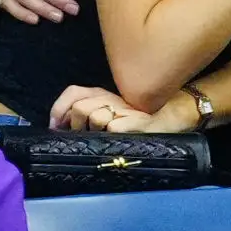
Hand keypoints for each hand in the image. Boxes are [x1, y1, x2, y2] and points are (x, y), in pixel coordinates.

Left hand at [50, 85, 197, 132]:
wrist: (174, 117)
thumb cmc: (141, 121)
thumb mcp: (112, 115)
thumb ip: (90, 115)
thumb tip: (60, 126)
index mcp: (104, 94)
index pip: (74, 92)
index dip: (60, 108)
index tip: (56, 126)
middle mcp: (112, 97)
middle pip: (81, 108)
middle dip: (78, 126)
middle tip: (86, 136)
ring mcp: (125, 109)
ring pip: (95, 117)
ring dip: (96, 131)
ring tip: (107, 137)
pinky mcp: (137, 121)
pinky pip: (113, 128)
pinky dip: (113, 134)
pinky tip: (121, 137)